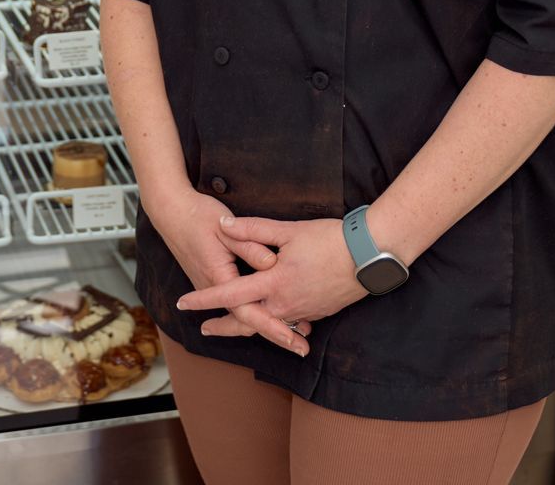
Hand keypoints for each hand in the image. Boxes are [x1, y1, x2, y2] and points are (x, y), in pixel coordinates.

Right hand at [144, 187, 308, 356]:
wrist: (172, 213)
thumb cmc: (199, 217)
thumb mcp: (226, 228)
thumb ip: (250, 245)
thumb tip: (272, 263)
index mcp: (220, 277)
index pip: (248, 311)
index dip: (272, 325)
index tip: (291, 338)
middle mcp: (215, 288)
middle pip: (247, 321)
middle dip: (275, 334)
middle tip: (302, 349)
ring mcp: (213, 286)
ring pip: (243, 315)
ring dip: (268, 326)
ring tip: (294, 336)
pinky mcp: (214, 282)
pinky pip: (237, 305)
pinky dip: (256, 314)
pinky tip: (274, 314)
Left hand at [177, 217, 367, 336]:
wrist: (371, 256)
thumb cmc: (331, 239)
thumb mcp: (290, 230)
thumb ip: (255, 229)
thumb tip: (225, 225)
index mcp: (274, 283)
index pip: (230, 294)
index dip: (204, 299)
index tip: (183, 303)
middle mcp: (285, 303)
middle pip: (247, 322)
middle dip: (224, 326)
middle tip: (205, 329)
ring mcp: (303, 311)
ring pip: (269, 324)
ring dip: (250, 326)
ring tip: (235, 326)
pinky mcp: (318, 312)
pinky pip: (291, 322)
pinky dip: (277, 323)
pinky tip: (274, 319)